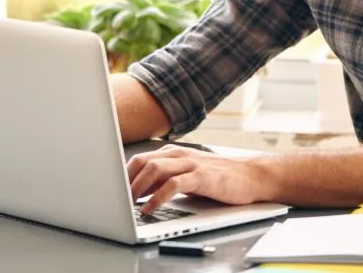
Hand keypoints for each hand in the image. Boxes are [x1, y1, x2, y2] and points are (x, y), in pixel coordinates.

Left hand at [127, 144, 258, 213]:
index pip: (140, 159)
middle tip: (115, 198)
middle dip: (126, 180)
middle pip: (143, 161)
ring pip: (155, 169)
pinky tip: (150, 208)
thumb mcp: (186, 174)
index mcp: (173, 153)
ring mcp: (190, 164)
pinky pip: (173, 185)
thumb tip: (137, 191)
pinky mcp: (201, 177)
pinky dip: (157, 197)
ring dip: (138, 187)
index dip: (123, 174)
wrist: (250, 175)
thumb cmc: (217, 177)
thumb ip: (164, 179)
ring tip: (128, 204)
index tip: (111, 189)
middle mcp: (179, 154)